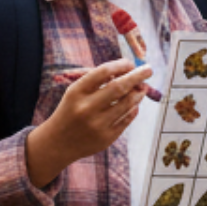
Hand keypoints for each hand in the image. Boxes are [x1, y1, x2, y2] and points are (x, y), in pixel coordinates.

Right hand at [27, 59, 151, 183]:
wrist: (57, 143)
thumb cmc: (71, 111)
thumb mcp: (76, 93)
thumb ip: (97, 82)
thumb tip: (128, 72)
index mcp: (76, 92)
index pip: (103, 72)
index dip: (120, 65)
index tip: (130, 62)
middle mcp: (86, 108)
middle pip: (119, 87)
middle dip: (137, 76)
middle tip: (149, 69)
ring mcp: (97, 124)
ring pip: (128, 104)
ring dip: (138, 93)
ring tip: (142, 88)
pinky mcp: (107, 137)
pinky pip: (127, 118)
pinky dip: (133, 108)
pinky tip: (134, 104)